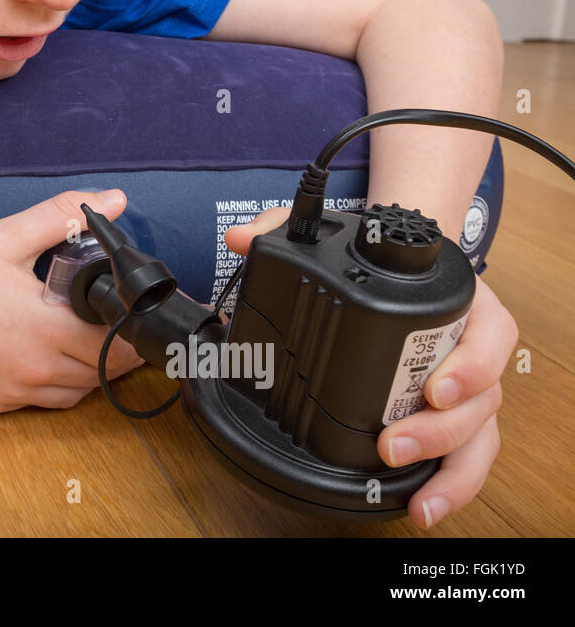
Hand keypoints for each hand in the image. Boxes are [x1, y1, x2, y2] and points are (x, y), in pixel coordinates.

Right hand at [0, 189, 145, 415]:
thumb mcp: (6, 237)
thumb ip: (62, 216)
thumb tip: (114, 200)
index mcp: (49, 329)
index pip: (119, 347)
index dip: (136, 335)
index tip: (137, 319)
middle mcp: (37, 368)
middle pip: (102, 375)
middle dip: (116, 353)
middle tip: (116, 326)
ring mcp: (14, 392)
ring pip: (73, 394)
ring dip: (86, 373)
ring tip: (80, 341)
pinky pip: (36, 403)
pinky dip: (48, 384)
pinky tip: (38, 356)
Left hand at [225, 207, 514, 529]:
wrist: (394, 270)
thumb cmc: (375, 260)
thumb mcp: (334, 238)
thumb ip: (285, 229)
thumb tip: (243, 239)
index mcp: (463, 306)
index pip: (490, 337)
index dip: (472, 366)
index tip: (436, 387)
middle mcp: (472, 351)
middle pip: (482, 400)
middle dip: (440, 431)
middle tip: (394, 444)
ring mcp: (465, 390)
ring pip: (477, 437)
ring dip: (449, 469)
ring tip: (418, 498)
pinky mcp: (448, 419)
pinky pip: (460, 456)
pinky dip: (447, 484)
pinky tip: (421, 505)